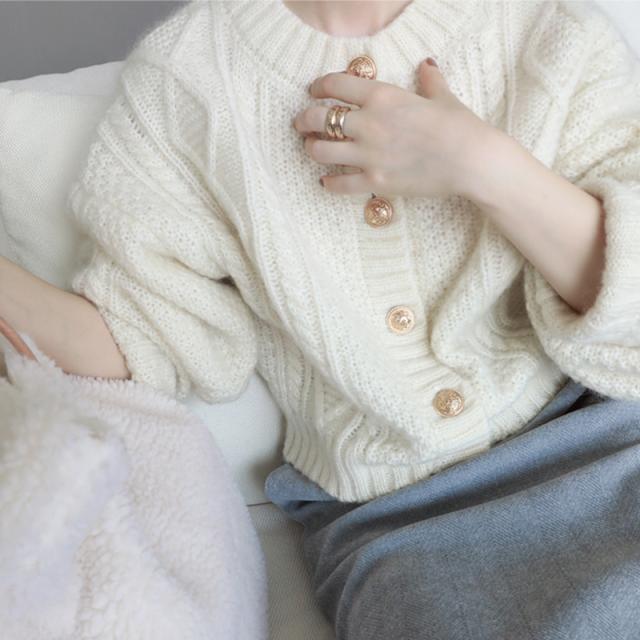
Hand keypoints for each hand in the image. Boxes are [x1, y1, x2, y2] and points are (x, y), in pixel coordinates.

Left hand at [292, 58, 494, 198]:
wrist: (471, 161)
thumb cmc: (460, 126)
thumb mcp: (442, 97)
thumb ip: (428, 81)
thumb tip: (427, 65)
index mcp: (382, 96)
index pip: (336, 85)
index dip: (319, 86)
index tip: (314, 91)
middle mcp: (369, 123)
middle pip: (319, 118)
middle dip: (304, 119)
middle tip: (301, 123)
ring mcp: (369, 155)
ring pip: (321, 151)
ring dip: (311, 149)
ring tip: (311, 148)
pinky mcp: (375, 182)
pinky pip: (340, 184)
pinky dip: (329, 183)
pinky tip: (325, 182)